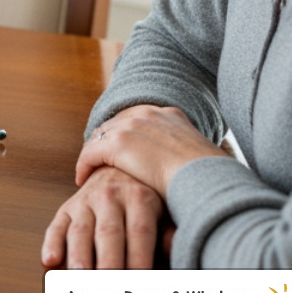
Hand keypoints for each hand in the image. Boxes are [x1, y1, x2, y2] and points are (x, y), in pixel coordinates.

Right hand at [41, 165, 165, 268]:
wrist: (118, 164)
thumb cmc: (146, 194)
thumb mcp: (165, 207)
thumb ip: (169, 231)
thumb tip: (172, 249)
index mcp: (139, 198)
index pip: (139, 231)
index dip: (140, 256)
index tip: (142, 280)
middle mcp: (110, 196)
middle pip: (109, 233)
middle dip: (108, 261)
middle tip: (109, 284)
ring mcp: (85, 201)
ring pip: (80, 231)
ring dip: (79, 255)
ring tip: (79, 276)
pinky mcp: (67, 207)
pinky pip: (56, 225)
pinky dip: (51, 243)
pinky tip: (49, 261)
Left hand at [75, 104, 226, 195]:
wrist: (207, 178)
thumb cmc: (209, 177)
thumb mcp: (198, 155)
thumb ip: (184, 153)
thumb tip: (187, 167)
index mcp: (169, 114)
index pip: (135, 119)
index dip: (124, 134)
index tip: (120, 150)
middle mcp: (147, 114)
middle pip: (114, 124)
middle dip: (106, 142)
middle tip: (99, 159)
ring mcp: (131, 126)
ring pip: (100, 137)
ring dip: (94, 153)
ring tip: (91, 168)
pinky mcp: (117, 143)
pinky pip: (90, 153)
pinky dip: (84, 165)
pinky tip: (82, 178)